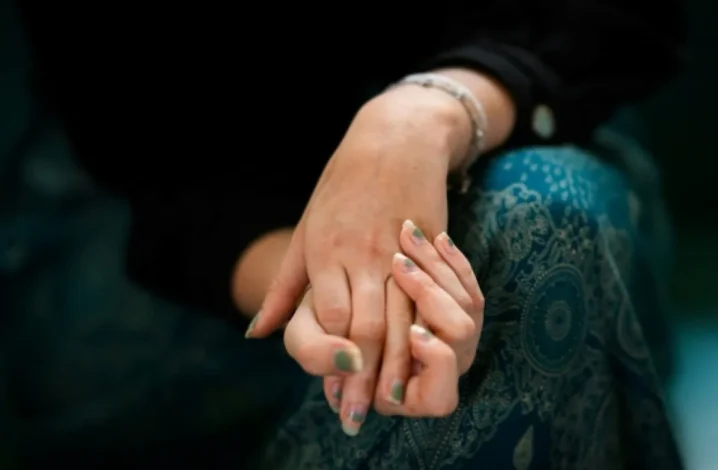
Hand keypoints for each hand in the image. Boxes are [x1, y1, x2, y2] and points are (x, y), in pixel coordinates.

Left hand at [248, 87, 471, 425]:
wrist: (394, 140)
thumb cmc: (341, 186)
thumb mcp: (305, 230)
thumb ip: (285, 286)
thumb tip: (256, 333)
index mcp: (326, 251)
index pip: (332, 317)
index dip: (334, 361)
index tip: (333, 398)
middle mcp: (363, 254)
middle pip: (369, 325)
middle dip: (364, 377)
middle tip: (360, 417)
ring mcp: (399, 250)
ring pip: (404, 317)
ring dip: (398, 364)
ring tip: (394, 402)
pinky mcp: (428, 245)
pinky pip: (430, 297)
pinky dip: (427, 331)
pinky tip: (427, 356)